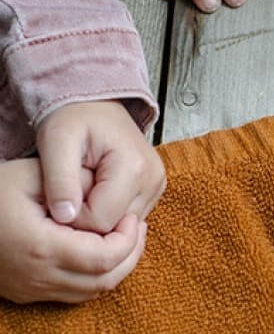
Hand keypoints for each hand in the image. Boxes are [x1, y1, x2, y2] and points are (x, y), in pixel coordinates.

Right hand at [0, 159, 146, 303]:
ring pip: (92, 292)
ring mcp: (31, 290)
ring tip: (125, 237)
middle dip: (130, 255)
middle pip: (105, 281)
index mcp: (41, 247)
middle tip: (137, 228)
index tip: (132, 217)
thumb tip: (110, 191)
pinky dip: (95, 276)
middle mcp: (38, 277)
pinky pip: (74, 294)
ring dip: (116, 268)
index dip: (128, 240)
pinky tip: (101, 250)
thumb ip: (74, 182)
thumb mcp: (31, 175)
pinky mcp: (26, 293)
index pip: (105, 258)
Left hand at [36, 101, 165, 233]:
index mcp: (134, 168)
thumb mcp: (56, 141)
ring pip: (122, 227)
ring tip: (81, 189)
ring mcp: (156, 187)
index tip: (58, 195)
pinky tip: (94, 192)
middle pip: (115, 227)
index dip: (72, 216)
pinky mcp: (153, 191)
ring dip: (96, 215)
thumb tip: (65, 217)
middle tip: (67, 192)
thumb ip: (59, 180)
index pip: (100, 220)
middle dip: (85, 217)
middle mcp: (153, 180)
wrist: (94, 106)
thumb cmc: (74, 118)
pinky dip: (107, 212)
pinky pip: (127, 219)